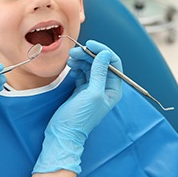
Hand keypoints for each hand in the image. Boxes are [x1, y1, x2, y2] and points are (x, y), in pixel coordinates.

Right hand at [33, 40, 121, 173]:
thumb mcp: (92, 93)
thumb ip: (99, 72)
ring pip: (89, 66)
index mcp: (113, 89)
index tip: (90, 45)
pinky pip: (81, 72)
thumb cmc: (80, 117)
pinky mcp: (81, 89)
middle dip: (88, 55)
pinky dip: (76, 67)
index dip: (102, 51)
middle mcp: (105, 87)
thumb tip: (104, 54)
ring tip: (71, 59)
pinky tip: (71, 67)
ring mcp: (92, 87)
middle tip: (74, 52)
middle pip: (100, 63)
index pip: (113, 63)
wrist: (64, 132)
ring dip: (81, 60)